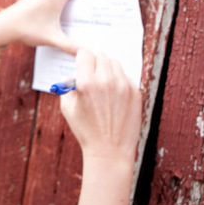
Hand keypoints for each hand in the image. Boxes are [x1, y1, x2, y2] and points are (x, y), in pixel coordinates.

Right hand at [59, 49, 140, 163]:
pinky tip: (114, 95)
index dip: (81, 58)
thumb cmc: (86, 130)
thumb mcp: (68, 108)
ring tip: (103, 84)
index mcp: (86, 82)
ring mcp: (123, 86)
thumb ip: (67, 87)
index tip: (81, 62)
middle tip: (91, 72)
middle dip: (94, 62)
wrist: (109, 150)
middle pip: (101, 56)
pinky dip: (118, 80)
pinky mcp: (135, 92)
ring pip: (115, 63)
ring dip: (107, 69)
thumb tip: (70, 75)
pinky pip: (126, 77)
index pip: (85, 54)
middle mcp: (106, 80)